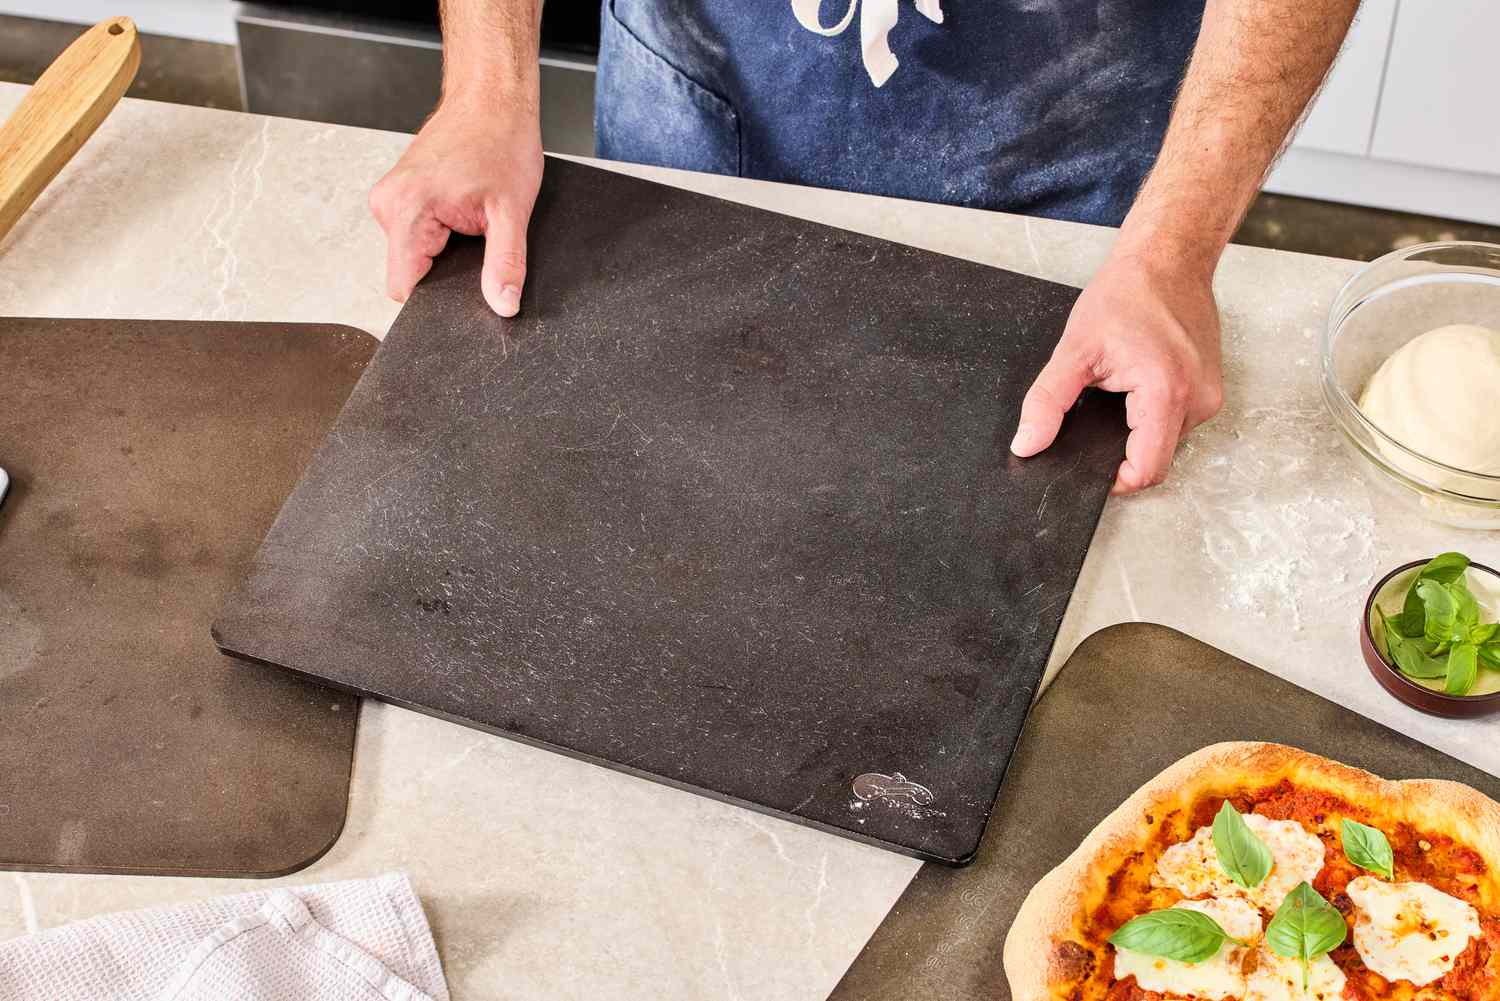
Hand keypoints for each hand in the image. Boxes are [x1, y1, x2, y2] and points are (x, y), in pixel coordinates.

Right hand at [368, 95, 542, 316]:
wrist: (492, 98)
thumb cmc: (501, 140)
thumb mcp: (512, 212)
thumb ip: (505, 264)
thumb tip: (502, 304)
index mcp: (406, 209)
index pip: (404, 287)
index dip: (437, 295)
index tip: (466, 280)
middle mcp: (388, 203)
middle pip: (409, 271)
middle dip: (445, 268)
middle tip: (477, 234)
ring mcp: (390, 196)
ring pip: (414, 252)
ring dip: (444, 247)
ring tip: (471, 215)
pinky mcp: (400, 192)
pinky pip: (416, 232)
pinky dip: (441, 231)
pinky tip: (462, 208)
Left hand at [1010, 248, 1222, 493]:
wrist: (1169, 260)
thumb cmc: (1128, 294)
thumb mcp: (1074, 348)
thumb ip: (1047, 401)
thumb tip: (1028, 443)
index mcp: (1167, 393)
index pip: (1145, 471)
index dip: (1112, 478)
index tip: (1088, 465)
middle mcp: (1198, 401)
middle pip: (1155, 459)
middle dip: (1120, 451)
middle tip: (1096, 415)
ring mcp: (1210, 396)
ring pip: (1166, 442)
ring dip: (1137, 430)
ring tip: (1118, 393)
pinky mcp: (1211, 389)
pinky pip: (1177, 422)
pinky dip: (1152, 415)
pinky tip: (1136, 387)